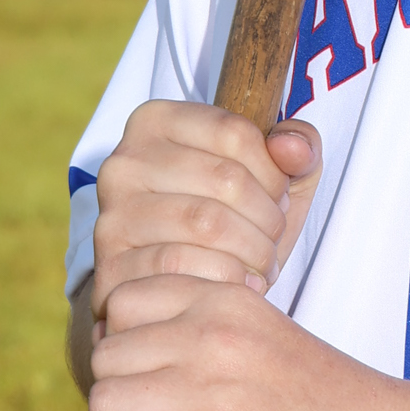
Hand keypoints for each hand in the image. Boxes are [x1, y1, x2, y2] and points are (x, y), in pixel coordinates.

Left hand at [86, 271, 408, 410]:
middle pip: (106, 356)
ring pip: (103, 403)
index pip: (123, 300)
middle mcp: (212, 337)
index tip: (141, 377)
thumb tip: (144, 359)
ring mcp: (212, 393)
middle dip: (114, 393)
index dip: (121, 342)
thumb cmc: (337, 406)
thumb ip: (215, 335)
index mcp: (227, 301)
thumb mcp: (270, 338)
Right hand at [91, 101, 321, 317]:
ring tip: (262, 264)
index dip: (274, 173)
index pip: (235, 132)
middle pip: (225, 179)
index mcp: (156, 121)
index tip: (278, 197)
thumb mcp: (274, 176)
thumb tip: (290, 148)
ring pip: (206, 224)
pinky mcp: (111, 266)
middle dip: (268, 217)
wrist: (180, 289)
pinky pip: (181, 268)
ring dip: (253, 252)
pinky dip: (224, 280)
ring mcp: (112, 214)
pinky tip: (237, 285)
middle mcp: (124, 162)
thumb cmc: (233, 222)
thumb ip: (298, 146)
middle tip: (274, 239)